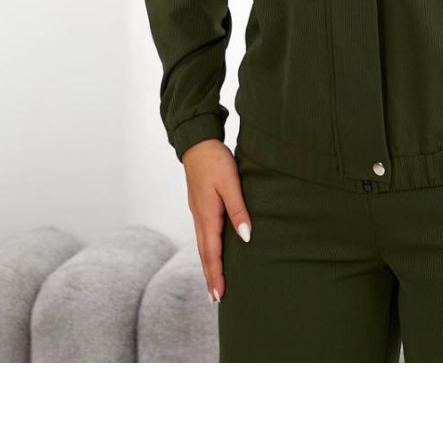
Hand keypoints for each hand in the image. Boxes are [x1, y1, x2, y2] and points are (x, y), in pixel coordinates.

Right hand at [182, 139, 251, 303]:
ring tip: (214, 282)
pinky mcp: (200, 206)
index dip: (216, 275)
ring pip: (203, 245)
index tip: (219, 296)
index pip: (212, 253)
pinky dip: (207, 250)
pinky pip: (204, 235)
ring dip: (208, 266)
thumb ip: (238, 209)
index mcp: (207, 216)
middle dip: (210, 277)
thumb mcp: (230, 183)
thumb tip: (246, 237)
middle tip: (216, 299)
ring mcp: (198, 212)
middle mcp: (200, 218)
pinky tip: (212, 252)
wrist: (197, 142)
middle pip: (204, 254)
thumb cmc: (215, 161)